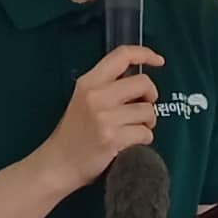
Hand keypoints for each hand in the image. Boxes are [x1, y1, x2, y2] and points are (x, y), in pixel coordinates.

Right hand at [44, 42, 163, 183]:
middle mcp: (96, 95)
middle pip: (143, 83)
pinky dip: (144, 139)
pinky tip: (130, 143)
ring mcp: (105, 117)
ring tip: (134, 129)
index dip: (145, 54)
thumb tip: (140, 81)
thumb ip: (107, 86)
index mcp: (89, 82)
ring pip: (148, 110)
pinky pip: (145, 133)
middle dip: (151, 96)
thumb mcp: (83, 100)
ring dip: (147, 122)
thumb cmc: (74, 133)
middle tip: (143, 107)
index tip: (158, 61)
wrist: (58, 164)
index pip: (122, 55)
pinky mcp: (113, 138)